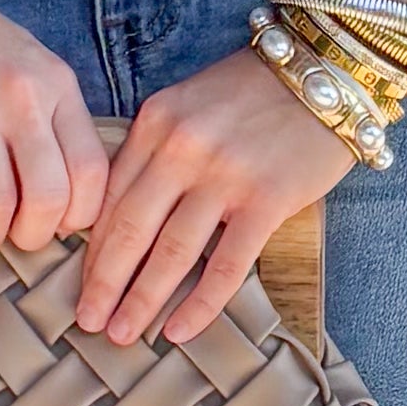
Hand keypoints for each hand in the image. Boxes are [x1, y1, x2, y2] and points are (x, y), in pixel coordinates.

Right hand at [0, 0, 107, 257]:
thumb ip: (49, 114)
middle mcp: (21, 98)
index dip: (78, 216)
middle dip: (31, 237)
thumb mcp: (29, 62)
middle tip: (9, 236)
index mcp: (56, 85)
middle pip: (50, 199)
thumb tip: (63, 188)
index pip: (93, 172)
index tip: (53, 223)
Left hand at [76, 43, 351, 348]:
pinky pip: (226, 265)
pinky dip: (200, 304)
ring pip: (171, 254)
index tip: (78, 282)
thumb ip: (155, 150)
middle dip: (103, 283)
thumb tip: (121, 215)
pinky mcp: (267, 200)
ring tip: (122, 335)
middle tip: (88, 322)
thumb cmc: (256, 91)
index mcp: (156, 123)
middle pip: (130, 230)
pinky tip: (179, 330)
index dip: (90, 247)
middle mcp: (182, 149)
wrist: (328, 70)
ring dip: (142, 301)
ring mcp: (225, 175)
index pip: (110, 197)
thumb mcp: (190, 105)